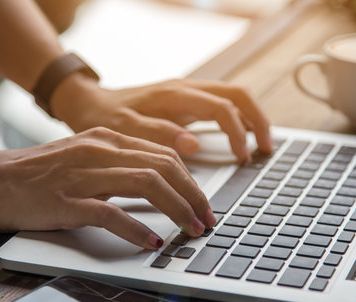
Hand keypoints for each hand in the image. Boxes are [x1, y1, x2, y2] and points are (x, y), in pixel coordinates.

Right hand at [0, 127, 215, 248]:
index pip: (165, 155)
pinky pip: (110, 213)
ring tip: (189, 230)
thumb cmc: (40, 174)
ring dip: (176, 210)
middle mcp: (99, 150)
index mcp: (108, 139)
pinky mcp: (66, 201)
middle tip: (206, 221)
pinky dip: (135, 229)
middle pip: (163, 168)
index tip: (203, 204)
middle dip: (193, 196)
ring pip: (146, 184)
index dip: (191, 182)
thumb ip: (120, 165)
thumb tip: (160, 186)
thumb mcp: (86, 157)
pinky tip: (150, 242)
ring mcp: (83, 175)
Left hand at [51, 76, 272, 162]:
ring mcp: (188, 94)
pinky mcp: (185, 102)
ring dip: (251, 119)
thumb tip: (193, 144)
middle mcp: (186, 90)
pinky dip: (237, 120)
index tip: (242, 157)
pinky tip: (240, 138)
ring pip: (233, 98)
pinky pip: (221, 105)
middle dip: (258, 120)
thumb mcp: (124, 129)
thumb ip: (159, 134)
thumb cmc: (103, 118)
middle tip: (267, 149)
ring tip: (261, 146)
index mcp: (175, 95)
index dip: (238, 132)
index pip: (222, 107)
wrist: (88, 103)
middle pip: (238, 95)